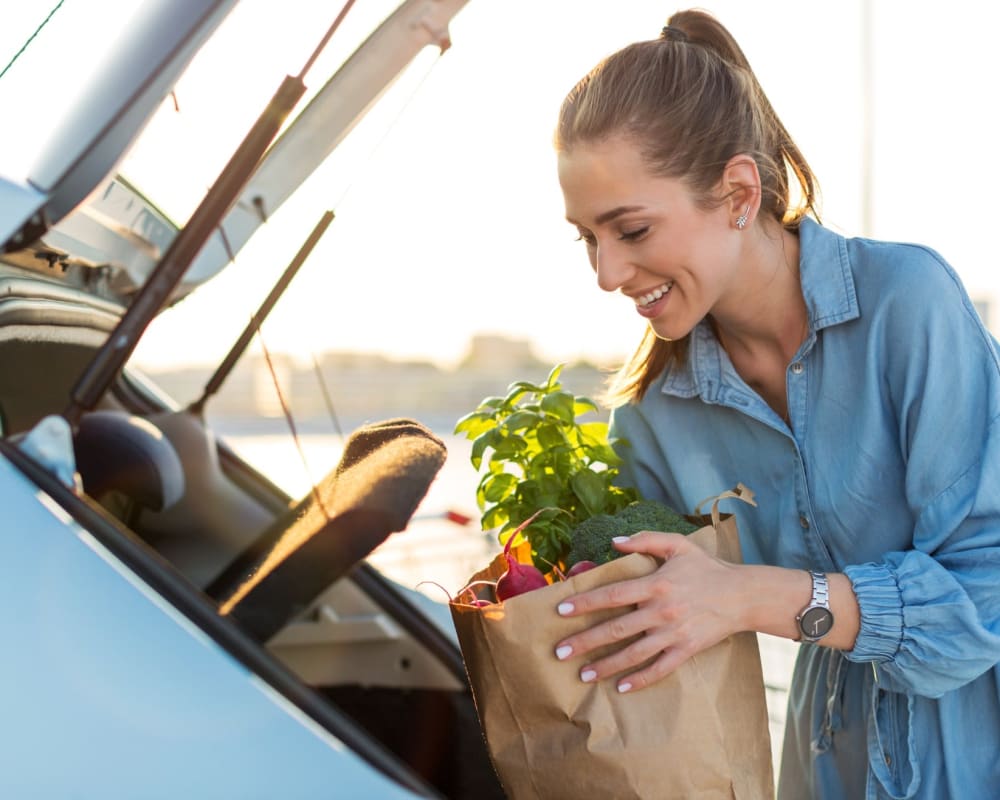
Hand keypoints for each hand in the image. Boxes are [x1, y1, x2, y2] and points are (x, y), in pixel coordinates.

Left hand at [553, 531, 744, 692]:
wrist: (743, 595)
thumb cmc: (707, 568)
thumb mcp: (678, 545)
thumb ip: (646, 540)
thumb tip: (614, 541)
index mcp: (656, 585)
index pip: (613, 595)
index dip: (586, 602)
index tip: (561, 610)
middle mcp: (661, 611)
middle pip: (616, 629)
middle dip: (585, 641)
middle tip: (559, 652)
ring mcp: (674, 634)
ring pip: (633, 654)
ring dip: (606, 666)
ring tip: (582, 675)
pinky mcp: (686, 651)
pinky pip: (659, 669)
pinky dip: (640, 679)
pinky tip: (620, 687)